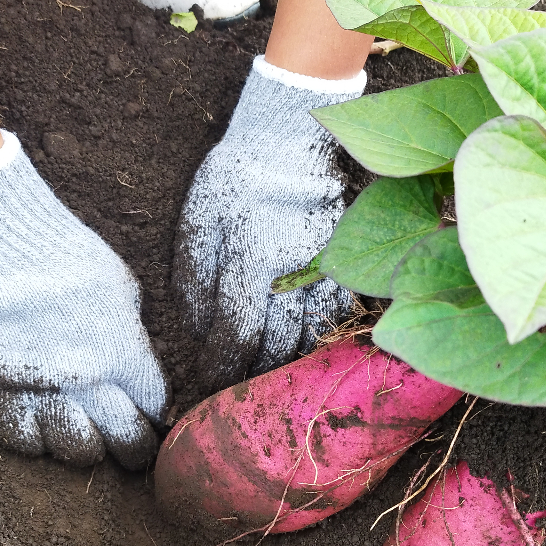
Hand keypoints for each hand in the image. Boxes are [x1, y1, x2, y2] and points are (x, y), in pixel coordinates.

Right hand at [0, 134, 168, 467]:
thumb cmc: (67, 254)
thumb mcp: (121, 287)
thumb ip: (130, 332)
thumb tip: (134, 359)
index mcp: (125, 352)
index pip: (155, 403)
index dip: (158, 412)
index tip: (156, 416)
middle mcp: (88, 381)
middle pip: (125, 439)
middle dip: (136, 447)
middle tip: (134, 448)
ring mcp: (42, 390)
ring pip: (75, 450)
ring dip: (85, 446)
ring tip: (86, 436)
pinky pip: (21, 440)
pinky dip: (35, 441)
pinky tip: (42, 428)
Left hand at [172, 59, 361, 390]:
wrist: (293, 140)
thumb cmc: (235, 181)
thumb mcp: (198, 222)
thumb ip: (195, 284)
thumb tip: (200, 340)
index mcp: (252, 254)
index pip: (238, 333)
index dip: (222, 371)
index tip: (209, 394)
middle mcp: (297, 266)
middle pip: (280, 346)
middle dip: (254, 381)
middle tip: (236, 406)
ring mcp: (331, 267)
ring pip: (313, 338)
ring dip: (288, 370)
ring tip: (266, 391)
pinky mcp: (351, 265)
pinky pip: (337, 319)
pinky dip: (319, 345)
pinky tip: (302, 361)